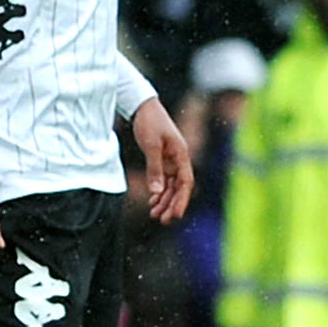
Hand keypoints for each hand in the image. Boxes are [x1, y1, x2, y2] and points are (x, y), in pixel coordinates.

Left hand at [133, 97, 194, 223]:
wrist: (142, 105)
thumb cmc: (149, 122)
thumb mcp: (151, 146)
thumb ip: (155, 169)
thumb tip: (157, 192)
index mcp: (181, 155)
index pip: (185, 183)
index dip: (181, 201)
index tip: (175, 216)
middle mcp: (178, 159)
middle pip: (179, 188)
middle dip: (172, 205)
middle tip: (162, 221)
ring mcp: (171, 160)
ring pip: (171, 186)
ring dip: (164, 200)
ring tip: (154, 214)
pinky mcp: (162, 158)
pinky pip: (163, 180)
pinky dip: (159, 191)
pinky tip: (152, 201)